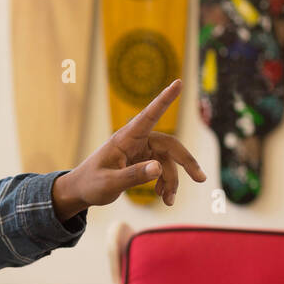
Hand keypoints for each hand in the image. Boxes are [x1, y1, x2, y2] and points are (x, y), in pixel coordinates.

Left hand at [52, 79, 206, 214]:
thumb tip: (158, 168)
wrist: (81, 191)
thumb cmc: (91, 184)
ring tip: (168, 201)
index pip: (149, 115)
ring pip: (168, 162)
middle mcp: (136, 141)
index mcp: (125, 138)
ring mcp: (141, 151)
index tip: (179, 82)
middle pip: (170, 145)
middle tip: (201, 179)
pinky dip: (166, 183)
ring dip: (172, 181)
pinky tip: (163, 197)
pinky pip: (163, 170)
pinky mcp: (143, 161)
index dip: (164, 99)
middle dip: (186, 163)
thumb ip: (133, 176)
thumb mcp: (109, 183)